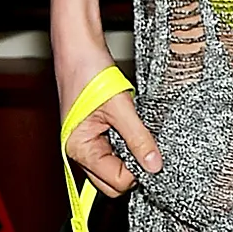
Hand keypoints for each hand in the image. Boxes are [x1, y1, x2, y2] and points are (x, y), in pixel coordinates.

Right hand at [58, 49, 162, 199]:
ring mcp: (85, 144)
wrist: (79, 49)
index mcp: (79, 149)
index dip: (136, 171)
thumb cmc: (90, 72)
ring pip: (113, 167)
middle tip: (148, 146)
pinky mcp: (92, 134)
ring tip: (137, 132)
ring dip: (129, 156)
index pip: (114, 181)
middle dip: (132, 169)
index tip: (152, 155)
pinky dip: (125, 146)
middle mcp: (78, 152)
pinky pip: (112, 151)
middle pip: (111, 182)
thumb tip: (154, 165)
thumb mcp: (121, 107)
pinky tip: (132, 129)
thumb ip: (138, 138)